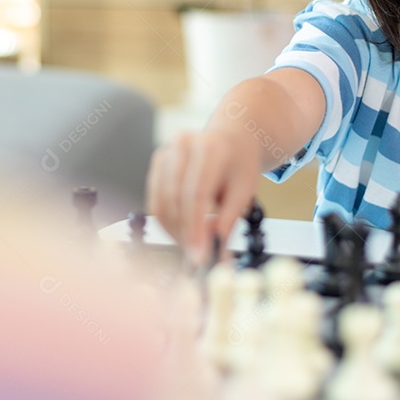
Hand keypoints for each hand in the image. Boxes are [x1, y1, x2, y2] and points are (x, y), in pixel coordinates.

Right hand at [146, 128, 260, 265]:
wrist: (232, 140)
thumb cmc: (239, 165)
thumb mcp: (243, 192)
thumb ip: (227, 223)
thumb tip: (216, 258)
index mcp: (210, 147)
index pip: (197, 193)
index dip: (195, 228)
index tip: (199, 256)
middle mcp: (183, 144)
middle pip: (176, 198)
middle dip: (184, 233)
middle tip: (195, 259)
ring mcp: (166, 151)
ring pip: (161, 201)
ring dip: (174, 231)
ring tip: (191, 247)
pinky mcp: (157, 162)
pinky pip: (155, 200)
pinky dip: (166, 222)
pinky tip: (181, 233)